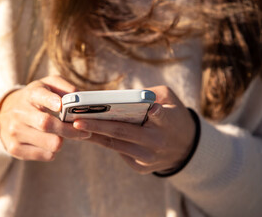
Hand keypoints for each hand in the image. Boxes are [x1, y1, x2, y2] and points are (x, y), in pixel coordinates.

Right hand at [0, 76, 90, 161]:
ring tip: (63, 136)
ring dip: (62, 141)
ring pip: (50, 143)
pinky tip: (50, 143)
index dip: (51, 100)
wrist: (4, 115)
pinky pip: (46, 155)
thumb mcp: (47, 85)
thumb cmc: (35, 100)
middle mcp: (19, 112)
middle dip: (70, 130)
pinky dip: (53, 151)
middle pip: (47, 124)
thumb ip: (64, 86)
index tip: (61, 106)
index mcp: (30, 94)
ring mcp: (15, 131)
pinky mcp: (14, 148)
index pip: (39, 95)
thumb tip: (78, 96)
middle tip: (84, 132)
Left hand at [73, 86, 195, 173]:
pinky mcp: (140, 167)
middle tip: (77, 121)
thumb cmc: (174, 117)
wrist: (186, 148)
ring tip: (75, 126)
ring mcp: (148, 158)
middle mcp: (157, 142)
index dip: (156, 113)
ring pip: (116, 145)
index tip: (150, 109)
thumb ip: (151, 94)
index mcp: (168, 122)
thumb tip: (121, 95)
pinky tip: (88, 134)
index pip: (162, 116)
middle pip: (124, 132)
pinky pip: (119, 152)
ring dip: (94, 135)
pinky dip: (103, 142)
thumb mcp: (170, 100)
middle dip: (98, 126)